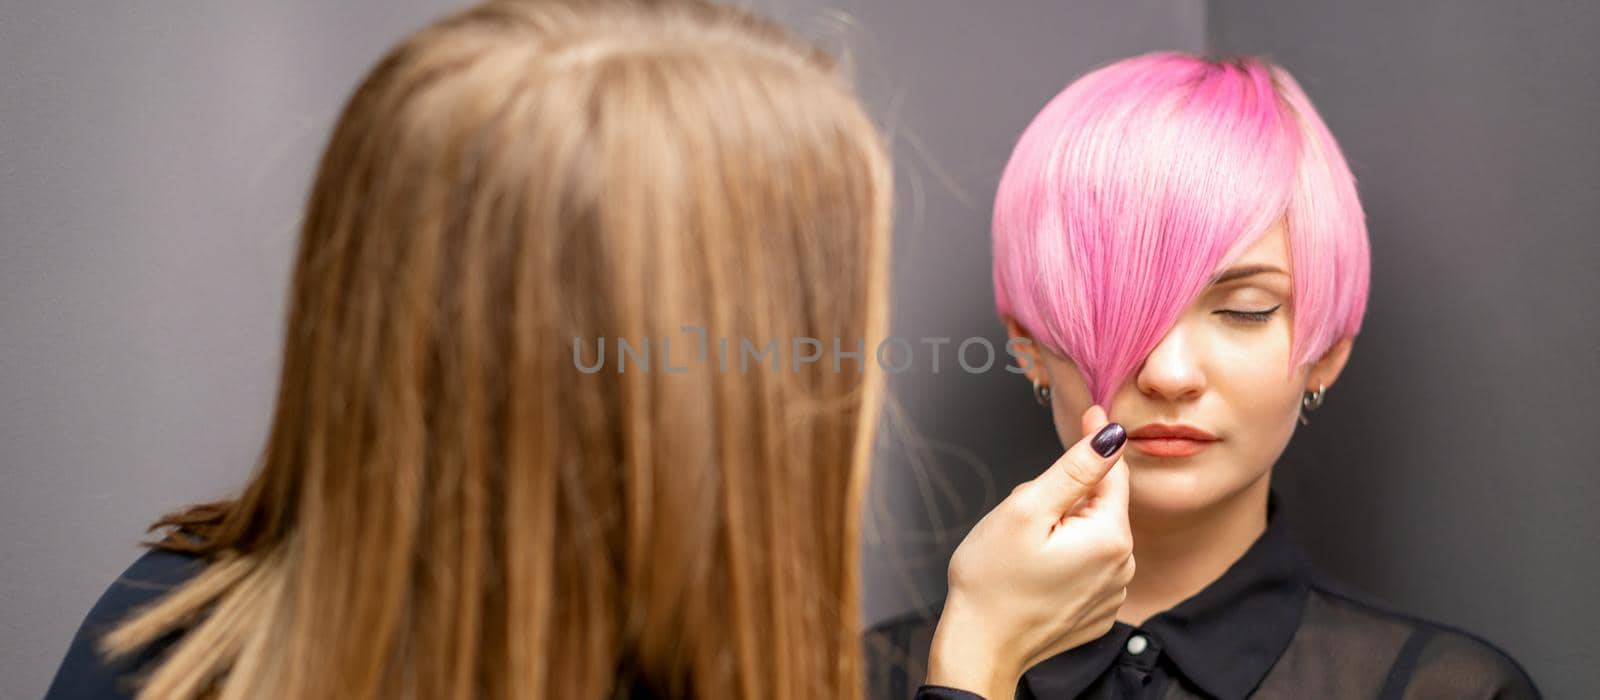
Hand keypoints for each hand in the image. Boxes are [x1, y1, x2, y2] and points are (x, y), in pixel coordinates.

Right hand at [925, 405, 1133, 698]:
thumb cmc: (991, 581)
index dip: (1095, 443)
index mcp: (1110, 537)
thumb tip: (1111, 434)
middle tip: (1023, 514)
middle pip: (1099, 506)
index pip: (1113, 473)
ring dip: (1065, 529)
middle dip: (1066, 498)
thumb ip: (1074, 469)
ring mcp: (1112, 594)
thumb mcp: (1026, 509)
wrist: (980, 648)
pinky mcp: (1097, 612)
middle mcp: (1123, 567)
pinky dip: (1066, 560)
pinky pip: (1087, 567)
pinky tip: (1035, 573)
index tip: (1088, 412)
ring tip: (1025, 548)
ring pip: (1092, 535)